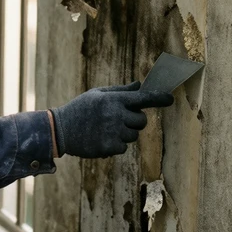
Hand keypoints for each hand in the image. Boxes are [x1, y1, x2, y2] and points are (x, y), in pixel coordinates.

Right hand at [49, 82, 172, 158]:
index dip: (159, 98)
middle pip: (142, 120)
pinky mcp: (109, 147)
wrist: (61, 130)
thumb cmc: (81, 109)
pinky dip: (116, 145)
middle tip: (120, 119)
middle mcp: (115, 114)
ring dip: (125, 133)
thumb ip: (120, 91)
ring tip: (106, 129)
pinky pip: (123, 147)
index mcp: (113, 99)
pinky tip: (101, 139)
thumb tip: (140, 85)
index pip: (142, 98)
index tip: (170, 99)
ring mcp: (113, 132)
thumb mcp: (98, 94)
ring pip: (133, 135)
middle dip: (136, 120)